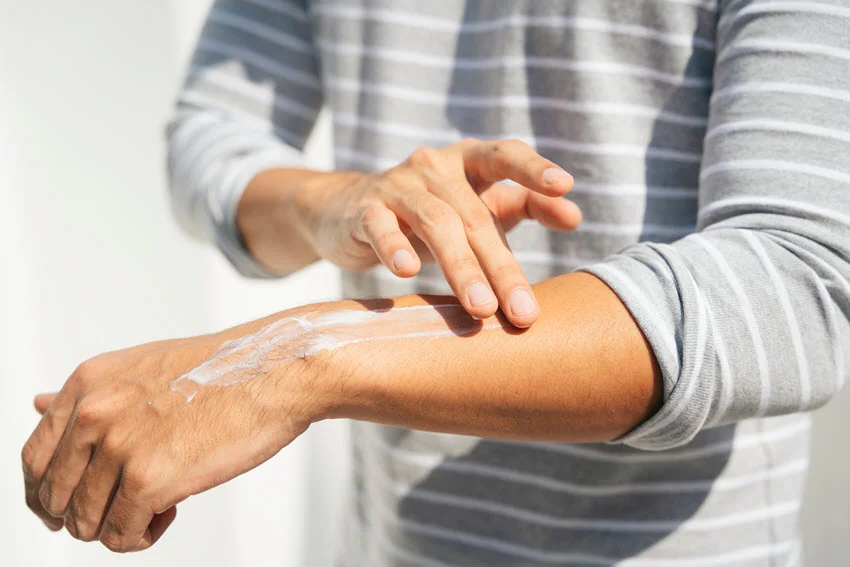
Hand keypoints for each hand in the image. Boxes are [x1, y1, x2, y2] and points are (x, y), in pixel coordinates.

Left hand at [21, 329, 316, 551]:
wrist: (273, 371)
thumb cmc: (222, 369)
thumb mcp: (139, 367)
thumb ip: (89, 394)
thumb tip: (37, 404)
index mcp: (88, 384)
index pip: (34, 456)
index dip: (45, 492)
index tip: (63, 506)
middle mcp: (94, 413)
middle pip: (52, 495)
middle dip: (80, 515)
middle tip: (116, 513)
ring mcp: (118, 447)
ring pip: (85, 523)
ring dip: (116, 527)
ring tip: (153, 508)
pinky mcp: (148, 480)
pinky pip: (121, 536)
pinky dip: (141, 537)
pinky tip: (168, 513)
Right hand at [293, 138, 580, 327]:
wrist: (348, 213)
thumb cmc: (429, 214)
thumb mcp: (477, 206)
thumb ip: (525, 205)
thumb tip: (576, 214)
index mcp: (469, 161)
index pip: (505, 155)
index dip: (534, 169)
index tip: (564, 188)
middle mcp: (435, 166)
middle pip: (475, 215)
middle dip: (500, 266)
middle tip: (522, 311)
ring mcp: (397, 185)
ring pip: (435, 222)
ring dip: (460, 266)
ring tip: (480, 307)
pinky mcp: (364, 210)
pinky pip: (380, 226)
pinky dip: (393, 247)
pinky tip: (407, 271)